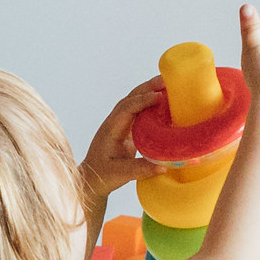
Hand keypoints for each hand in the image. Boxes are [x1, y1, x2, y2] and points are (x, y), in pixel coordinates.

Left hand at [79, 77, 164, 214]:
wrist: (92, 180)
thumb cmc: (102, 176)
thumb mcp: (121, 174)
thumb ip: (141, 169)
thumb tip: (164, 166)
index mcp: (111, 129)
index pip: (126, 108)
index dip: (142, 101)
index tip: (159, 97)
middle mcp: (115, 122)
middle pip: (130, 98)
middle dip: (147, 87)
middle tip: (166, 79)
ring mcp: (120, 125)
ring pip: (134, 102)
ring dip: (149, 92)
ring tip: (167, 84)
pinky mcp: (127, 130)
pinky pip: (139, 111)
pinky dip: (150, 104)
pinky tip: (164, 101)